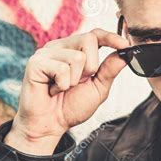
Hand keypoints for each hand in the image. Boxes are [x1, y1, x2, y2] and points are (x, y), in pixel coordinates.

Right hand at [6, 29, 129, 153]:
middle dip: (91, 68)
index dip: (110, 37)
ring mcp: (46, 53)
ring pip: (77, 57)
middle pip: (88, 40)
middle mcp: (60, 48)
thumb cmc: (70, 107)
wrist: (49, 125)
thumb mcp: (97, 89)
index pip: (94, 35)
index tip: (124, 44)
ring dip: (74, 81)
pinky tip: (52, 90)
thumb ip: (109, 71)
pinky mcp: (36, 63)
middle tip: (76, 83)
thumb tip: (124, 54)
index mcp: (75, 51)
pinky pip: (61, 69)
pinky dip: (61, 86)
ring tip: (62, 88)